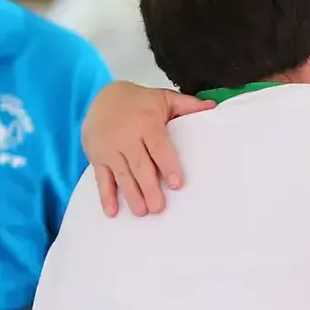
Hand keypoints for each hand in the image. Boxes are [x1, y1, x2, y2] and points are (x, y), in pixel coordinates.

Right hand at [81, 81, 212, 216]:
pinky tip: (112, 212)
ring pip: (122, 174)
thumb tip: (212, 107)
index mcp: (147, 122)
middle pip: (140, 165)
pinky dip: (106, 195)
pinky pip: (101, 178)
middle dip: (149, 187)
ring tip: (141, 212)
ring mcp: (110, 148)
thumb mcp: (163, 98)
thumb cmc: (139, 102)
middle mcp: (127, 137)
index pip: (158, 146)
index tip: (177, 184)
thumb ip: (187, 105)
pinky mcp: (97, 157)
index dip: (168, 165)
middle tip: (158, 207)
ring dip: (131, 195)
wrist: (101, 97)